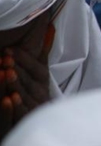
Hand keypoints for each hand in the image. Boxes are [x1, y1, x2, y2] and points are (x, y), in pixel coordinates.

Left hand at [0, 20, 52, 140]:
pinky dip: (15, 107)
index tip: (8, 50)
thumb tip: (50, 26)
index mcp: (43, 79)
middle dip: (17, 69)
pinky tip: (8, 99)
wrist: (37, 116)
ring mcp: (34, 106)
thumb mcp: (40, 70)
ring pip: (24, 95)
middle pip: (29, 80)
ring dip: (15, 84)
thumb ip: (44, 50)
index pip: (36, 67)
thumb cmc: (35, 90)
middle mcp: (41, 92)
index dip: (23, 59)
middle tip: (5, 59)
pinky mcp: (27, 120)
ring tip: (6, 73)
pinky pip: (21, 113)